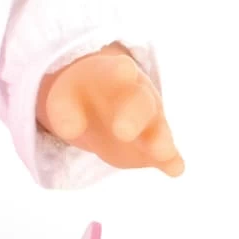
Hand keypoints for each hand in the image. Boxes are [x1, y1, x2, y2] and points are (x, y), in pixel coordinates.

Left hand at [36, 43, 183, 175]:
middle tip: (122, 132)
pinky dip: (172, 161)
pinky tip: (175, 169)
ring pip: (159, 129)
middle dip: (133, 116)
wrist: (96, 103)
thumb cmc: (78, 96)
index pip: (118, 69)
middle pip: (141, 102)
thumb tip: (69, 129)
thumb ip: (64, 113)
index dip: (120, 70)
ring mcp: (150, 121)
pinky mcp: (154, 146)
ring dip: (159, 141)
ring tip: (161, 152)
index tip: (123, 70)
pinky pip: (167, 154)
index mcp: (113, 74)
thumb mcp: (64, 100)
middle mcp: (138, 95)